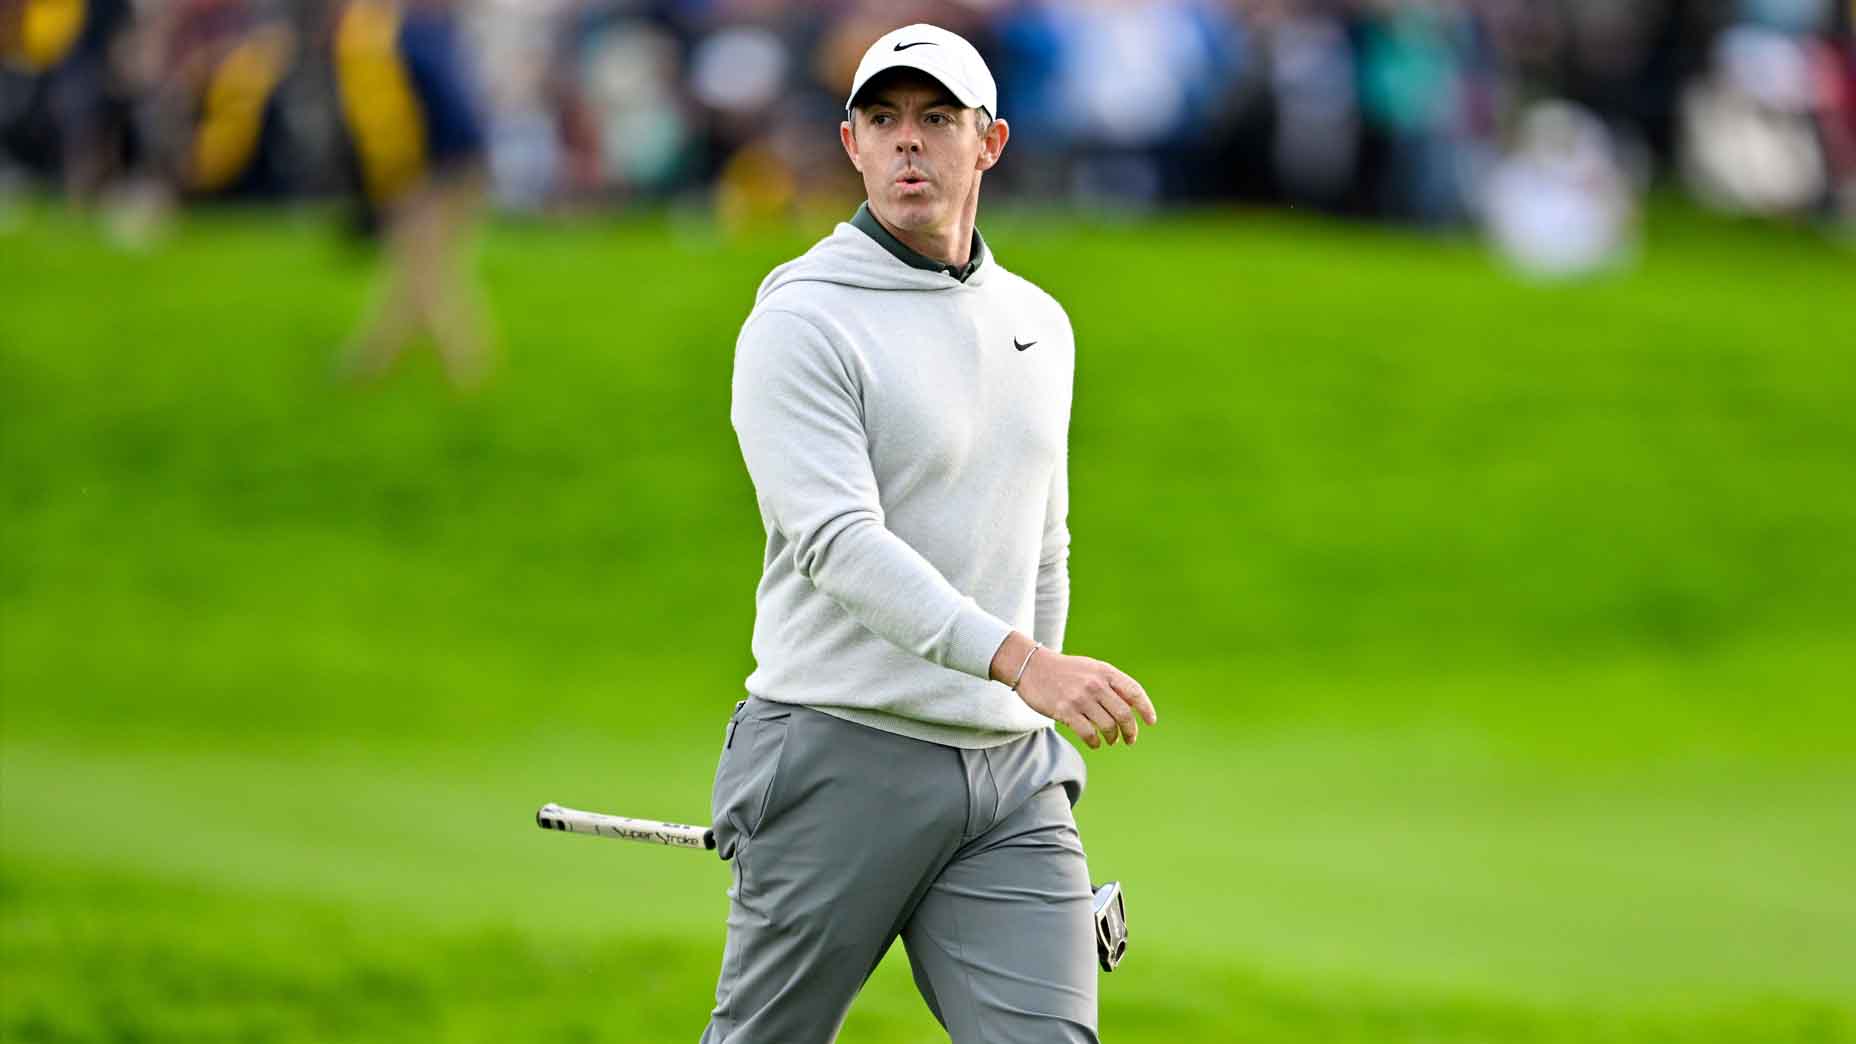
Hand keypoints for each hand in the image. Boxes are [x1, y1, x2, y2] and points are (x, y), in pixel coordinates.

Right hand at [991, 633, 1156, 748]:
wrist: (1032, 666)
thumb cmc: (1064, 670)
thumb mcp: (1091, 668)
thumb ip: (1110, 683)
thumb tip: (1131, 706)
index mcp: (1104, 672)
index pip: (1133, 691)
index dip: (1146, 708)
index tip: (1151, 721)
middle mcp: (1095, 684)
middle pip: (1123, 714)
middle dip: (1131, 730)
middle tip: (1130, 739)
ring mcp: (1080, 698)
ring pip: (1107, 726)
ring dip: (1112, 737)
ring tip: (1111, 740)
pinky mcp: (1065, 711)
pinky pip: (1088, 733)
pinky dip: (1095, 742)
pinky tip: (1095, 743)